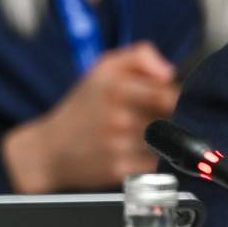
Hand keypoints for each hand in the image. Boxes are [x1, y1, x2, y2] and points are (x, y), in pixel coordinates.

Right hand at [3, 42, 180, 194]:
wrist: (48, 150)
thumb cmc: (82, 108)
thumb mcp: (102, 69)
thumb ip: (140, 56)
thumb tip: (169, 71)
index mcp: (115, 87)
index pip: (169, 94)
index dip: (179, 98)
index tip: (174, 100)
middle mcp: (117, 116)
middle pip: (173, 120)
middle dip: (174, 120)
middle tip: (163, 119)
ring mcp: (118, 145)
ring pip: (167, 144)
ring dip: (166, 142)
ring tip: (146, 136)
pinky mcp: (120, 170)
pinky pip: (156, 165)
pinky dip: (154, 161)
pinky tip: (138, 154)